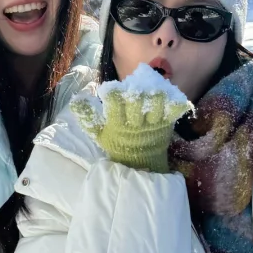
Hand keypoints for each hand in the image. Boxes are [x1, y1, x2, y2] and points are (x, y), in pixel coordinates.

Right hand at [72, 69, 190, 172]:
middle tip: (133, 88)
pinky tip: (175, 97)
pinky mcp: (166, 125)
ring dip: (155, 95)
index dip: (112, 95)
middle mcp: (136, 123)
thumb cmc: (118, 145)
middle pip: (136, 103)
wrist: (140, 164)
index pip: (114, 106)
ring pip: (157, 104)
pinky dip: (176, 104)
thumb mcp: (100, 134)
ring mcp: (153, 124)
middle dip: (134, 93)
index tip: (110, 89)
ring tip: (154, 89)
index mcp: (118, 125)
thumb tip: (76, 99)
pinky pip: (174, 112)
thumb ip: (88, 117)